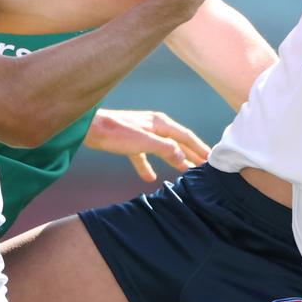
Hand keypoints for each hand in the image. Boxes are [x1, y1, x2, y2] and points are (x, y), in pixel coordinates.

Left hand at [83, 108, 210, 180]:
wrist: (89, 129)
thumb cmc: (116, 133)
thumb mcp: (144, 142)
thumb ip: (165, 149)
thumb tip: (183, 157)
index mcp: (160, 123)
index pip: (186, 137)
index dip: (200, 148)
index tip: (212, 159)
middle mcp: (154, 126)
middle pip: (178, 142)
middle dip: (191, 154)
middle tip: (205, 167)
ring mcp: (142, 134)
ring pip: (164, 149)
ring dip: (174, 160)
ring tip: (185, 171)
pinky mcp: (130, 142)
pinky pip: (144, 156)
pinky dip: (148, 166)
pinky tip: (150, 178)